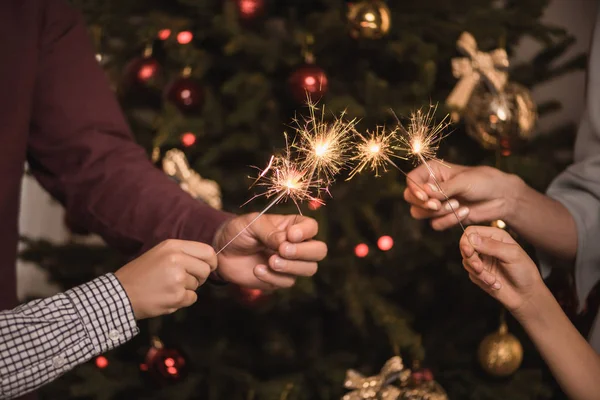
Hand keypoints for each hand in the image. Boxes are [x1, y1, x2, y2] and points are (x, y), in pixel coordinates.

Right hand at [114, 239, 216, 319]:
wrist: (120, 294)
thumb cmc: (141, 274)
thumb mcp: (160, 253)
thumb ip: (183, 254)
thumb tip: (209, 260)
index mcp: (173, 246)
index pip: (208, 252)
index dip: (211, 262)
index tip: (207, 268)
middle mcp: (177, 259)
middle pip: (206, 270)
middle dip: (199, 277)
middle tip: (182, 280)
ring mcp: (177, 278)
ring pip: (197, 285)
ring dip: (186, 289)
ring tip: (166, 287)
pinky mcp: (176, 296)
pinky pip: (192, 298)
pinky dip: (182, 300)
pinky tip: (166, 297)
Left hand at [213, 213, 326, 289]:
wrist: (222, 252)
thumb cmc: (239, 232)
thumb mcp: (251, 224)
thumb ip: (269, 231)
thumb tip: (285, 242)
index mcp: (292, 226)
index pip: (312, 227)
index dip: (306, 232)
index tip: (290, 235)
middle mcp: (296, 245)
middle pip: (319, 251)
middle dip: (304, 252)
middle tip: (282, 250)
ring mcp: (290, 264)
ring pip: (309, 269)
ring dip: (291, 266)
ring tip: (270, 261)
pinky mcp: (279, 279)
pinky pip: (287, 282)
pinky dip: (273, 277)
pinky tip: (257, 269)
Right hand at [404, 162, 521, 229]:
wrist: (501, 197)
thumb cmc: (483, 181)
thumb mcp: (463, 181)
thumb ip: (442, 188)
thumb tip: (425, 192)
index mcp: (432, 171)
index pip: (411, 179)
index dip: (414, 189)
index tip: (425, 197)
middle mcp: (430, 186)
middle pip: (410, 197)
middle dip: (424, 204)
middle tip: (437, 204)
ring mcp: (436, 202)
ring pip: (419, 213)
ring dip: (439, 212)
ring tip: (457, 205)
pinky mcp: (443, 217)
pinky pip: (435, 224)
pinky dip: (449, 220)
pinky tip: (464, 212)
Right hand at [459, 226, 544, 315]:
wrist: (526, 295)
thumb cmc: (525, 272)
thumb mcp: (512, 255)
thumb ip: (491, 246)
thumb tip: (471, 238)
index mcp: (495, 236)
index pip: (472, 231)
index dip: (466, 240)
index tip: (468, 251)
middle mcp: (486, 246)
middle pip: (465, 246)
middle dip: (471, 259)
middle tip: (479, 268)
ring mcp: (481, 260)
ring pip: (466, 262)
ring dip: (479, 273)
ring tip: (493, 280)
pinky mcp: (478, 273)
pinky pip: (471, 274)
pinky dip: (482, 280)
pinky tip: (495, 284)